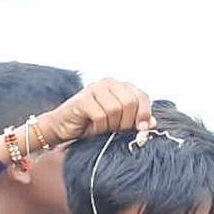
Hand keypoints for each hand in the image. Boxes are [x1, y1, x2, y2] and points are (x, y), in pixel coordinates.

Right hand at [39, 78, 154, 144]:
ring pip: (115, 109)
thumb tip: (152, 123)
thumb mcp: (116, 123)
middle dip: (126, 122)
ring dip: (111, 125)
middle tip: (117, 131)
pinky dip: (99, 126)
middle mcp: (108, 83)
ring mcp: (94, 89)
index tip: (141, 129)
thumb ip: (134, 120)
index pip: (141, 97)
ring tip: (103, 129)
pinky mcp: (83, 99)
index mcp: (119, 86)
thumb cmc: (90, 125)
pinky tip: (93, 128)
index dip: (144, 114)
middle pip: (130, 103)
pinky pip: (101, 115)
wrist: (61, 128)